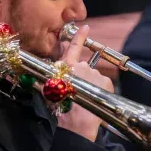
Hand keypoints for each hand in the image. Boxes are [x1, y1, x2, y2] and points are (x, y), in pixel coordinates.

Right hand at [57, 25, 113, 141]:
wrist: (76, 123)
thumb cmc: (60, 108)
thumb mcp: (49, 90)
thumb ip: (49, 77)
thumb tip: (45, 72)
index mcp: (66, 66)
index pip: (73, 47)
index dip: (80, 36)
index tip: (86, 27)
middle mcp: (81, 66)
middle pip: (83, 67)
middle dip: (82, 77)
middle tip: (77, 92)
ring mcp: (95, 72)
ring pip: (93, 77)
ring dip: (91, 84)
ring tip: (86, 99)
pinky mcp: (105, 80)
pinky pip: (103, 84)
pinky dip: (100, 90)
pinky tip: (95, 99)